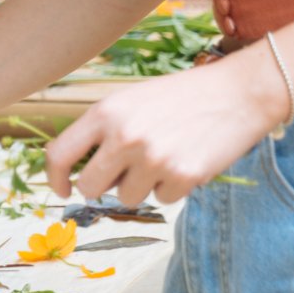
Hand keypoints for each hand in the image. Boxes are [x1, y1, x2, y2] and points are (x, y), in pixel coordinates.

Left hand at [46, 47, 284, 205]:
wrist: (238, 92)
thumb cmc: (180, 97)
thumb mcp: (131, 101)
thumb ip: (103, 131)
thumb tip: (81, 172)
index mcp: (105, 112)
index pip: (60, 154)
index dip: (55, 178)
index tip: (62, 189)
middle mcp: (124, 136)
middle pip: (90, 187)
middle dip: (102, 187)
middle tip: (123, 175)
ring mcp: (153, 158)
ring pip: (127, 197)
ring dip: (142, 185)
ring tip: (164, 155)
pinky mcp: (182, 176)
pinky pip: (163, 199)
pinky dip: (173, 187)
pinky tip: (187, 159)